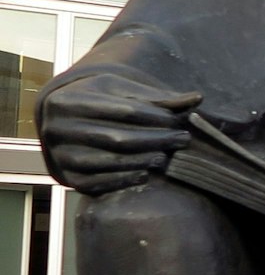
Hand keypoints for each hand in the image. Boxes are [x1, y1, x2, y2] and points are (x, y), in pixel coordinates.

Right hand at [38, 74, 201, 194]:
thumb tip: (197, 99)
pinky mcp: (68, 178)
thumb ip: (158, 97)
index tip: (179, 121)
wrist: (64, 123)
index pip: (123, 110)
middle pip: (118, 138)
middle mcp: (57, 128)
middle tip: (182, 140)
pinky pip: (100, 183)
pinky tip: (146, 173)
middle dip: (155, 140)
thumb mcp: (122, 91)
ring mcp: (61, 155)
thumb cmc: (100, 101)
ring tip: (167, 157)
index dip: (155, 117)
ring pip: (110, 161)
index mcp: (69, 101)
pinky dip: (126, 179)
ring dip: (144, 160)